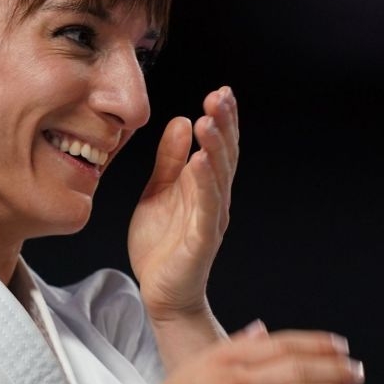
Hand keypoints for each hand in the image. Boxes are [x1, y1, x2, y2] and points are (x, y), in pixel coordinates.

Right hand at [125, 324, 362, 383]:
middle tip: (357, 371)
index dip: (316, 345)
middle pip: (297, 368)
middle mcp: (233, 379)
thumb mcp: (197, 366)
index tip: (340, 347)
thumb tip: (260, 330)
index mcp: (224, 356)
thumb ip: (233, 347)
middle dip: (334, 369)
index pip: (282, 344)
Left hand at [128, 86, 238, 318]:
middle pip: (225, 156)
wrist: (160, 292)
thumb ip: (170, 160)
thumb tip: (181, 121)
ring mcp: (210, 219)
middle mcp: (214, 200)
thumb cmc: (161, 245)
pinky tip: (201, 161)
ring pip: (219, 178)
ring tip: (209, 120)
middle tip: (219, 96)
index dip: (222, 119)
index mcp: (205, 187)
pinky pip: (207, 208)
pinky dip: (205, 183)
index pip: (219, 147)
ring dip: (216, 147)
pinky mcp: (201, 240)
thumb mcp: (158, 191)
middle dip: (224, 124)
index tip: (220, 91)